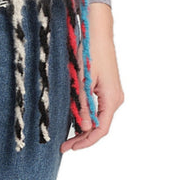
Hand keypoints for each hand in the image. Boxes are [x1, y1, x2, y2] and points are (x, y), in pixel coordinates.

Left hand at [61, 2, 123, 151]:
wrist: (98, 31)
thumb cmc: (90, 51)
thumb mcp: (83, 79)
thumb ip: (83, 104)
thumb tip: (84, 128)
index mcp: (111, 98)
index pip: (101, 130)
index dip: (85, 142)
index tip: (69, 148)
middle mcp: (115, 98)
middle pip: (101, 126)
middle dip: (83, 137)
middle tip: (64, 145)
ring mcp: (113, 93)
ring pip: (99, 118)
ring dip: (84, 127)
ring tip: (67, 135)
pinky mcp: (107, 87)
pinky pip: (99, 107)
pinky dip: (87, 115)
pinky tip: (75, 118)